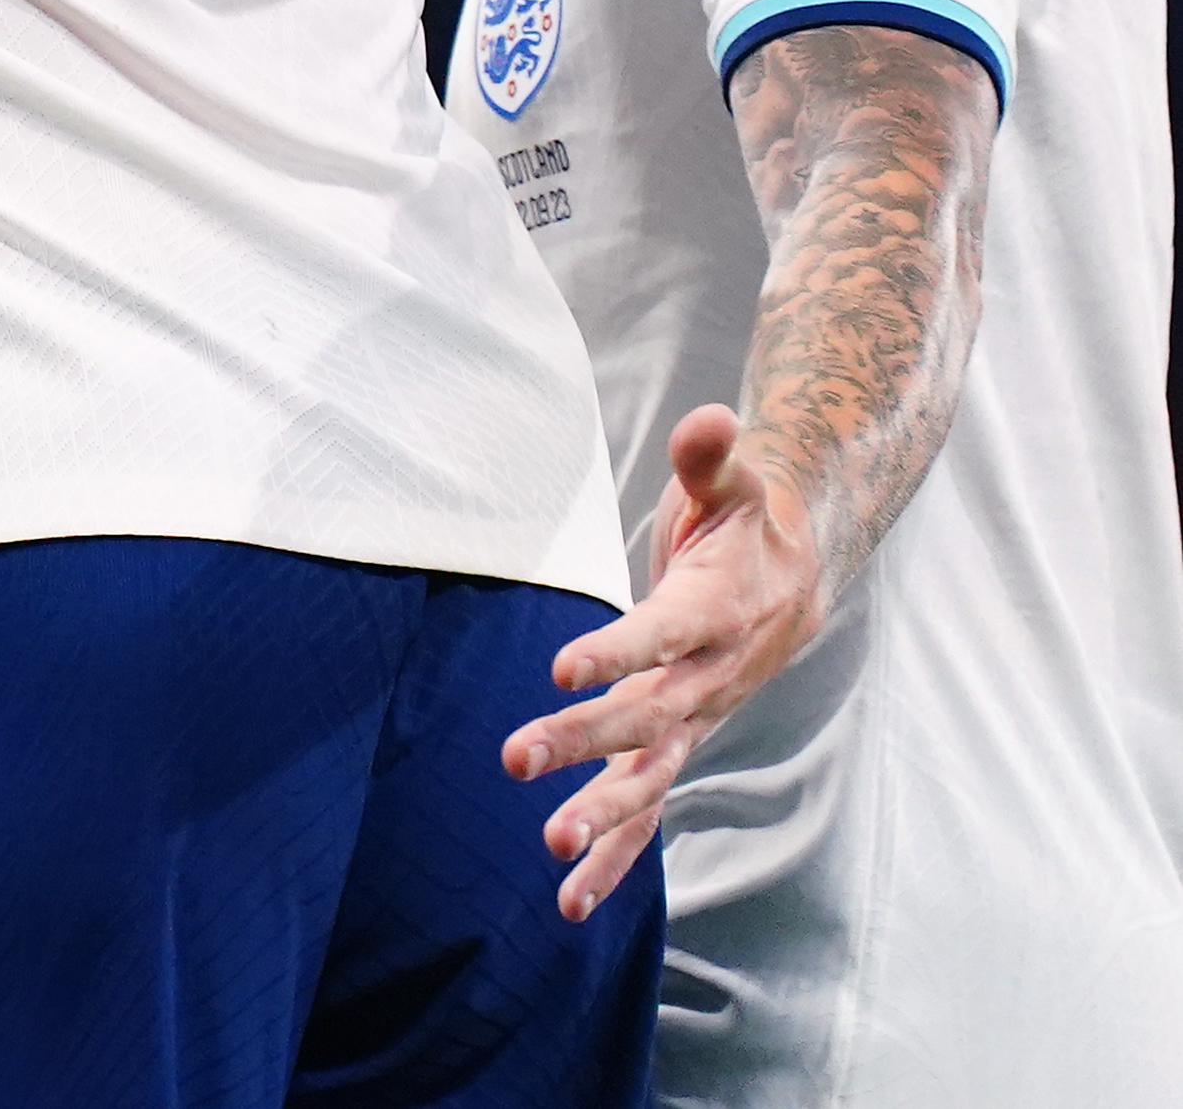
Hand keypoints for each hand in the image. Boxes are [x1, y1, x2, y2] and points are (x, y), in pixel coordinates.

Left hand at [503, 405, 821, 916]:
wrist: (801, 572)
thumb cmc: (748, 519)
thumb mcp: (737, 480)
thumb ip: (716, 455)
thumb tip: (716, 417)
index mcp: (718, 610)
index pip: (662, 634)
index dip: (617, 649)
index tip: (562, 666)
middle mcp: (711, 677)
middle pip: (647, 714)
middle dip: (585, 738)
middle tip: (517, 759)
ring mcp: (697, 718)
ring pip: (650, 777)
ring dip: (603, 818)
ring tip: (551, 853)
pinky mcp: (679, 740)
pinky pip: (649, 807)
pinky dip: (614, 857)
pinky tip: (572, 902)